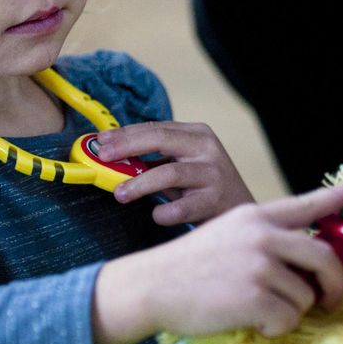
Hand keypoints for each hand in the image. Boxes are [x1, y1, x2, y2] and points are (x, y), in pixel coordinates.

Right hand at [92, 181, 342, 343]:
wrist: (152, 286)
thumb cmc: (190, 266)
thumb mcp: (228, 234)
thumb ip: (265, 237)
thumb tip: (307, 257)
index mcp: (257, 216)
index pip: (308, 204)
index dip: (340, 198)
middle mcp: (263, 235)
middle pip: (324, 256)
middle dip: (333, 283)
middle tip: (328, 299)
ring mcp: (259, 264)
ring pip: (306, 295)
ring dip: (290, 311)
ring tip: (260, 310)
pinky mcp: (254, 296)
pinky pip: (289, 318)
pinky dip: (275, 328)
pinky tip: (253, 322)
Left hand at [95, 121, 254, 225]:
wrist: (242, 210)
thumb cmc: (205, 186)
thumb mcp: (185, 163)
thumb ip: (156, 159)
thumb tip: (114, 158)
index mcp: (198, 134)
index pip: (156, 128)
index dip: (125, 134)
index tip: (101, 142)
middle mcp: (208, 149)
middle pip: (161, 140)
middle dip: (128, 147)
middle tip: (103, 158)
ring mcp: (213, 174)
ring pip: (170, 173)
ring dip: (140, 184)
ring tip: (120, 193)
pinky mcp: (215, 201)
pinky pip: (182, 207)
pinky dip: (165, 212)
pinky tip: (157, 215)